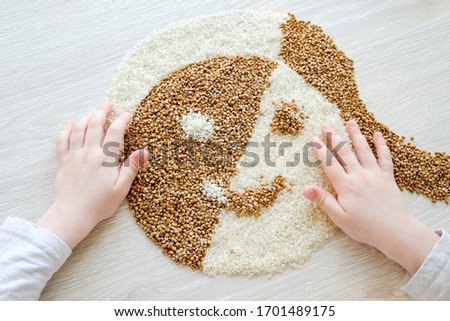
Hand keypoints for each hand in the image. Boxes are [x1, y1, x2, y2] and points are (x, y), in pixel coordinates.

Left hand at [37, 101, 148, 248]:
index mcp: (104, 158)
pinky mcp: (63, 161)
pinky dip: (66, 129)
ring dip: (86, 116)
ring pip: (79, 128)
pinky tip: (70, 123)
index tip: (127, 114)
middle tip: (107, 103)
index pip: (114, 133)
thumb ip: (131, 168)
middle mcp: (88, 152)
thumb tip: (144, 152)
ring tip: (93, 110)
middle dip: (102, 111)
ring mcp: (74, 155)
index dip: (121, 121)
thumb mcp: (121, 188)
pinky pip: (62, 140)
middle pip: (95, 125)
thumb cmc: (99, 204)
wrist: (72, 214)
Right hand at [302, 120, 438, 274]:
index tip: (312, 138)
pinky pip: (385, 157)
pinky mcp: (387, 177)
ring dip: (356, 135)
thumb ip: (323, 200)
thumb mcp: (339, 217)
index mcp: (346, 185)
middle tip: (326, 124)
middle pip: (344, 152)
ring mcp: (375, 174)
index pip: (329, 163)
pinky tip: (377, 134)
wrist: (395, 232)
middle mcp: (360, 175)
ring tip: (350, 121)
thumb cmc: (365, 227)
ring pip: (364, 150)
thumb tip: (305, 188)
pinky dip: (381, 145)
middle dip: (334, 137)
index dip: (320, 150)